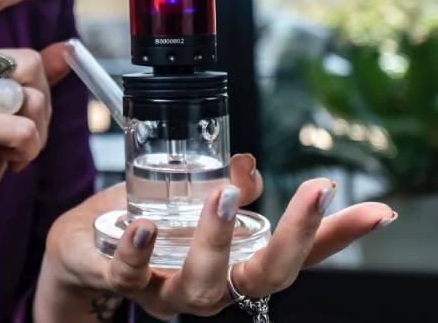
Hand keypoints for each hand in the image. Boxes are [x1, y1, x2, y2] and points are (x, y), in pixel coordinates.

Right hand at [0, 0, 69, 271]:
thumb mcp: (3, 110)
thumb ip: (29, 78)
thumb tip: (66, 49)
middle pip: (28, 61)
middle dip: (42, 102)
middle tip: (23, 133)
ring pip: (30, 95)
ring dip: (37, 130)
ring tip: (10, 150)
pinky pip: (23, 127)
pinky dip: (28, 151)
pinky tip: (7, 162)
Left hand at [37, 154, 395, 320]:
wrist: (81, 248)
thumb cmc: (145, 224)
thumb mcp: (191, 200)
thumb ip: (229, 189)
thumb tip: (251, 166)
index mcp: (231, 262)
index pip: (293, 255)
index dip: (335, 237)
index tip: (374, 210)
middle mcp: (208, 284)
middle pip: (263, 277)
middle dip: (293, 238)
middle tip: (313, 193)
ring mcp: (164, 288)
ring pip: (201, 285)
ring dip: (217, 240)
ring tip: (224, 197)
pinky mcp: (119, 278)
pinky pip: (130, 276)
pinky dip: (139, 253)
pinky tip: (145, 226)